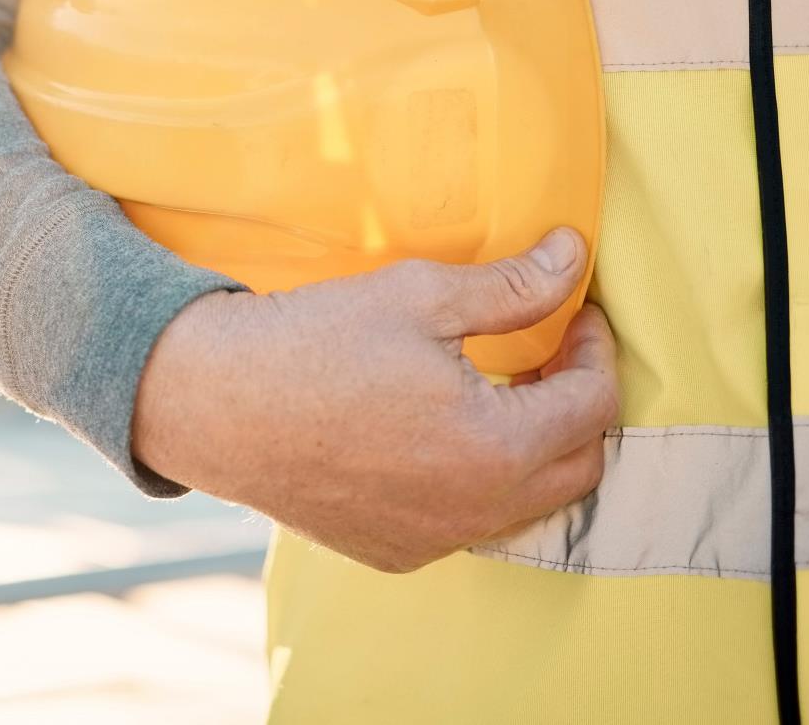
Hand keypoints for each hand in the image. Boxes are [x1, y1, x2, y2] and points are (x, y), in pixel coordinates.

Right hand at [131, 229, 617, 572]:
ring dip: (532, 448)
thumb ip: (512, 286)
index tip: (573, 312)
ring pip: (525, 503)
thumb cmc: (314, 342)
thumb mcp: (421, 295)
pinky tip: (436, 433)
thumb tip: (573, 257)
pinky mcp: (391, 552)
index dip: (593, 349)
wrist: (215, 402)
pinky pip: (466, 524)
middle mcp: (474, 512)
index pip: (592, 405)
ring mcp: (433, 542)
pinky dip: (476, 482)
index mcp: (495, 448)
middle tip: (544, 353)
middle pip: (578, 467)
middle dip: (576, 405)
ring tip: (495, 390)